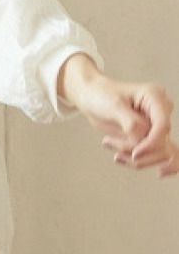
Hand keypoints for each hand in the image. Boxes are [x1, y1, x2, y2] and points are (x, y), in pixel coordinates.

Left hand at [59, 55, 178, 177]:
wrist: (90, 96)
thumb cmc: (100, 94)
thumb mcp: (114, 106)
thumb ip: (131, 123)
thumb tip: (142, 141)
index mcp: (155, 97)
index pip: (163, 126)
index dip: (151, 143)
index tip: (134, 154)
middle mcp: (160, 111)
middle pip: (163, 143)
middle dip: (138, 151)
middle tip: (110, 144)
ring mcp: (155, 125)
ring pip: (157, 153)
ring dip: (133, 157)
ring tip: (108, 143)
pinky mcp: (148, 136)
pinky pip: (149, 155)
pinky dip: (134, 159)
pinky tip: (117, 156)